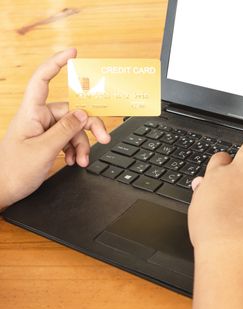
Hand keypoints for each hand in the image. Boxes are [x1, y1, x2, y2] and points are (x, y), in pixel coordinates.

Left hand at [0, 49, 110, 208]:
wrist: (3, 191)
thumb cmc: (14, 171)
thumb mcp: (44, 150)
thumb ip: (66, 129)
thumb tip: (84, 113)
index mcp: (31, 113)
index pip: (43, 80)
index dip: (57, 63)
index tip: (73, 54)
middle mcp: (38, 118)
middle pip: (71, 112)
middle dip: (88, 127)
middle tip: (103, 138)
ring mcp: (43, 130)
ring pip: (73, 129)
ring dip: (82, 144)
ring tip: (83, 160)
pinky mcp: (47, 142)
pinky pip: (69, 139)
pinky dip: (76, 149)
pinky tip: (76, 160)